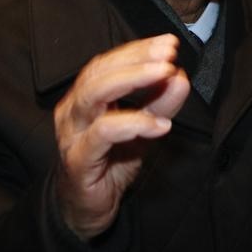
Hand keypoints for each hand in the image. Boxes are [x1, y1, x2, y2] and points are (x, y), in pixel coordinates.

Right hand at [54, 35, 189, 240]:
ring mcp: (71, 133)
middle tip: (168, 54)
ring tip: (166, 74)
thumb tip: (180, 75)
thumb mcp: (144, 127)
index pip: (108, 62)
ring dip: (133, 79)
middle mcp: (73, 109)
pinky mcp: (77, 159)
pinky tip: (160, 125)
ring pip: (94, 94)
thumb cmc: (112, 161)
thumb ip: (161, 102)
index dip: (139, 50)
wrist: (89, 208)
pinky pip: (103, 133)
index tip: (169, 43)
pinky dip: (133, 123)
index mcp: (86, 95)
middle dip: (137, 58)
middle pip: (99, 72)